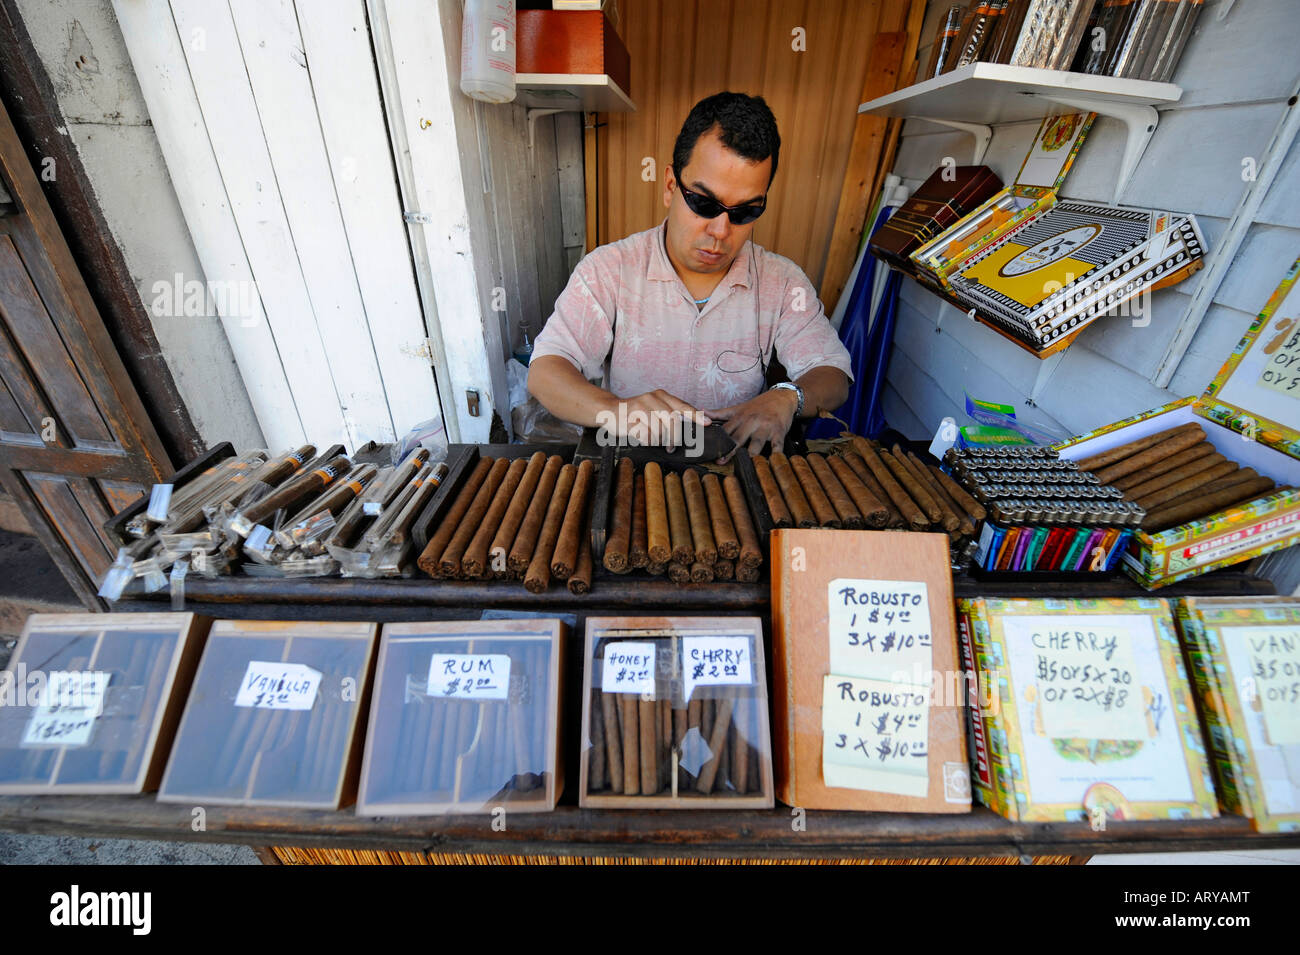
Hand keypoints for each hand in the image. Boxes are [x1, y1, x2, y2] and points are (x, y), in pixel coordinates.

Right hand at [597, 389, 711, 451]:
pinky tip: (640, 436)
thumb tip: (691, 423)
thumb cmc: (635, 413)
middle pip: (673, 421)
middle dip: (674, 437)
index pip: (682, 406)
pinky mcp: (632, 417)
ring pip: (660, 430)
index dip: (696, 415)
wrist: (610, 410)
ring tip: (652, 440)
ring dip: (658, 440)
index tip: (707, 423)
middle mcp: (653, 398)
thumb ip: (671, 413)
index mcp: (661, 395)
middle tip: (671, 447)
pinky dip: (646, 440)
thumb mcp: (655, 409)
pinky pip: (647, 435)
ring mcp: (642, 407)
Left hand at [706, 388, 797, 460]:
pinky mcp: (779, 431)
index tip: (708, 451)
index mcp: (740, 417)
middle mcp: (751, 422)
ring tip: (746, 465)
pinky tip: (772, 462)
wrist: (781, 397)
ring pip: (756, 442)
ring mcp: (765, 427)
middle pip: (738, 438)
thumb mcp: (738, 408)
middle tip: (720, 461)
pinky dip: (776, 454)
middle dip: (729, 450)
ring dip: (752, 454)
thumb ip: (719, 413)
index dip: (716, 441)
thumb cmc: (759, 405)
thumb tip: (702, 412)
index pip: (725, 431)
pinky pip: (777, 444)